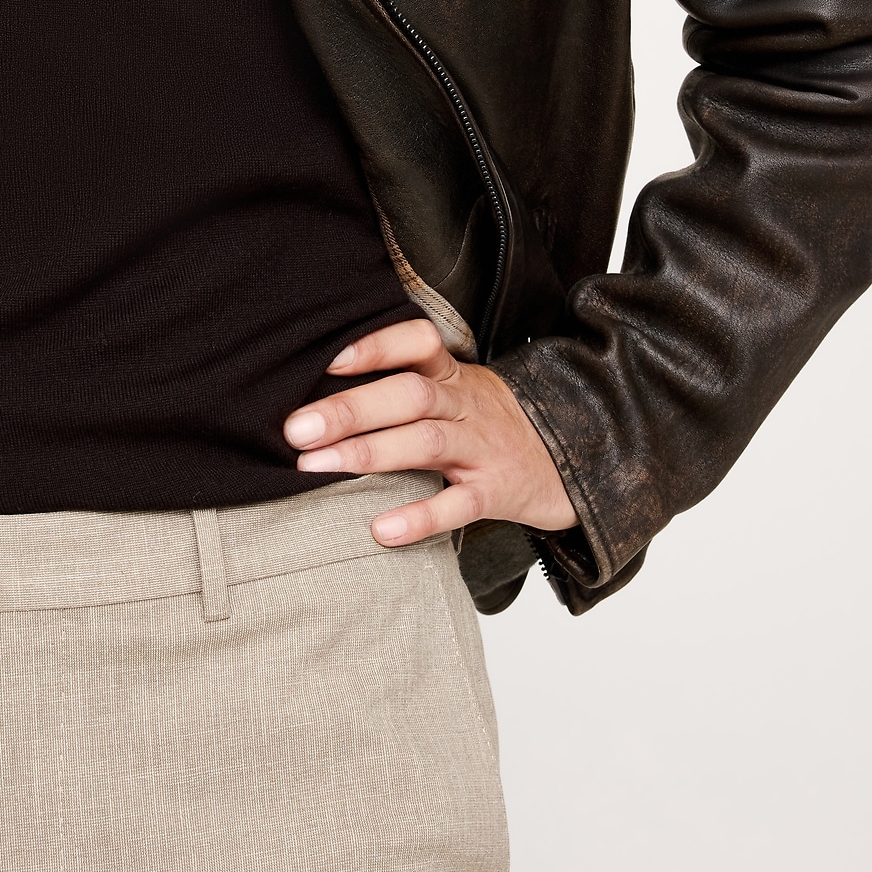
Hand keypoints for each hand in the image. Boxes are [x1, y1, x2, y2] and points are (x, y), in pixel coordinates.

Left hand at [284, 318, 576, 545]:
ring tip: (315, 468)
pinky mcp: (497, 492)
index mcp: (453, 376)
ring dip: (368, 452)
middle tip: (296, 429)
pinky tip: (382, 529)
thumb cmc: (490, 425)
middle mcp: (465, 405)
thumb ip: (403, 388)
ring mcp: (482, 448)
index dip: (376, 346)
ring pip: (426, 441)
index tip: (328, 360)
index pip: (418, 342)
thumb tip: (317, 395)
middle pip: (409, 394)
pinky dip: (420, 517)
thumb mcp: (457, 393)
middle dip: (350, 409)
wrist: (575, 460)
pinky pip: (459, 504)